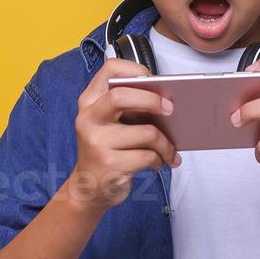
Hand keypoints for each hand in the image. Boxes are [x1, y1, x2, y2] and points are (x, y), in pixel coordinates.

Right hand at [68, 58, 180, 212]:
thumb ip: (127, 107)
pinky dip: (159, 159)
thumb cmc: (107, 150)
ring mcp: (97, 142)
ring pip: (146, 132)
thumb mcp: (108, 123)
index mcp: (89, 102)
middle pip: (120, 96)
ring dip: (165, 143)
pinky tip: (159, 163)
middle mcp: (88, 119)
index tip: (153, 79)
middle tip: (171, 108)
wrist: (89, 188)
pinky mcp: (109, 165)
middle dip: (152, 100)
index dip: (135, 69)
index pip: (109, 70)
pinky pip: (147, 156)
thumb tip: (165, 98)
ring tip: (170, 150)